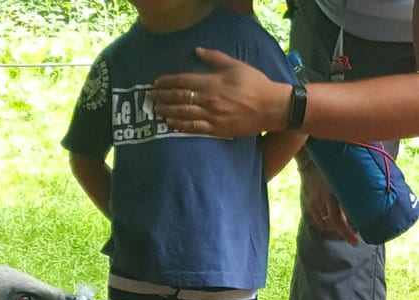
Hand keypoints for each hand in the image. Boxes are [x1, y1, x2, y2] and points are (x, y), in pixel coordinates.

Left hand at [151, 47, 291, 137]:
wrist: (269, 107)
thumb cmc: (254, 83)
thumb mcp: (234, 64)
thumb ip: (214, 58)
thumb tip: (197, 50)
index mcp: (211, 82)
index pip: (183, 81)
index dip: (168, 82)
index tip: (156, 83)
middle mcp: (208, 99)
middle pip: (179, 98)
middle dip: (163, 97)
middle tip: (150, 97)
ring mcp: (211, 116)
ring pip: (183, 114)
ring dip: (167, 112)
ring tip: (156, 110)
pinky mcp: (216, 129)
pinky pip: (193, 128)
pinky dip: (179, 126)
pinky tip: (170, 124)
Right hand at [300, 164, 359, 245]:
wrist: (311, 159)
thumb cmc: (334, 167)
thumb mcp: (345, 177)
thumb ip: (354, 191)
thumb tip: (370, 203)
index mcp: (333, 195)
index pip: (339, 221)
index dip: (347, 234)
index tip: (356, 242)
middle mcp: (322, 201)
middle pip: (333, 225)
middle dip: (344, 233)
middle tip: (353, 238)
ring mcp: (314, 203)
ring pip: (326, 224)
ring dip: (336, 226)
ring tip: (344, 224)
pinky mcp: (309, 203)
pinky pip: (319, 219)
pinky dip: (327, 222)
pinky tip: (332, 219)